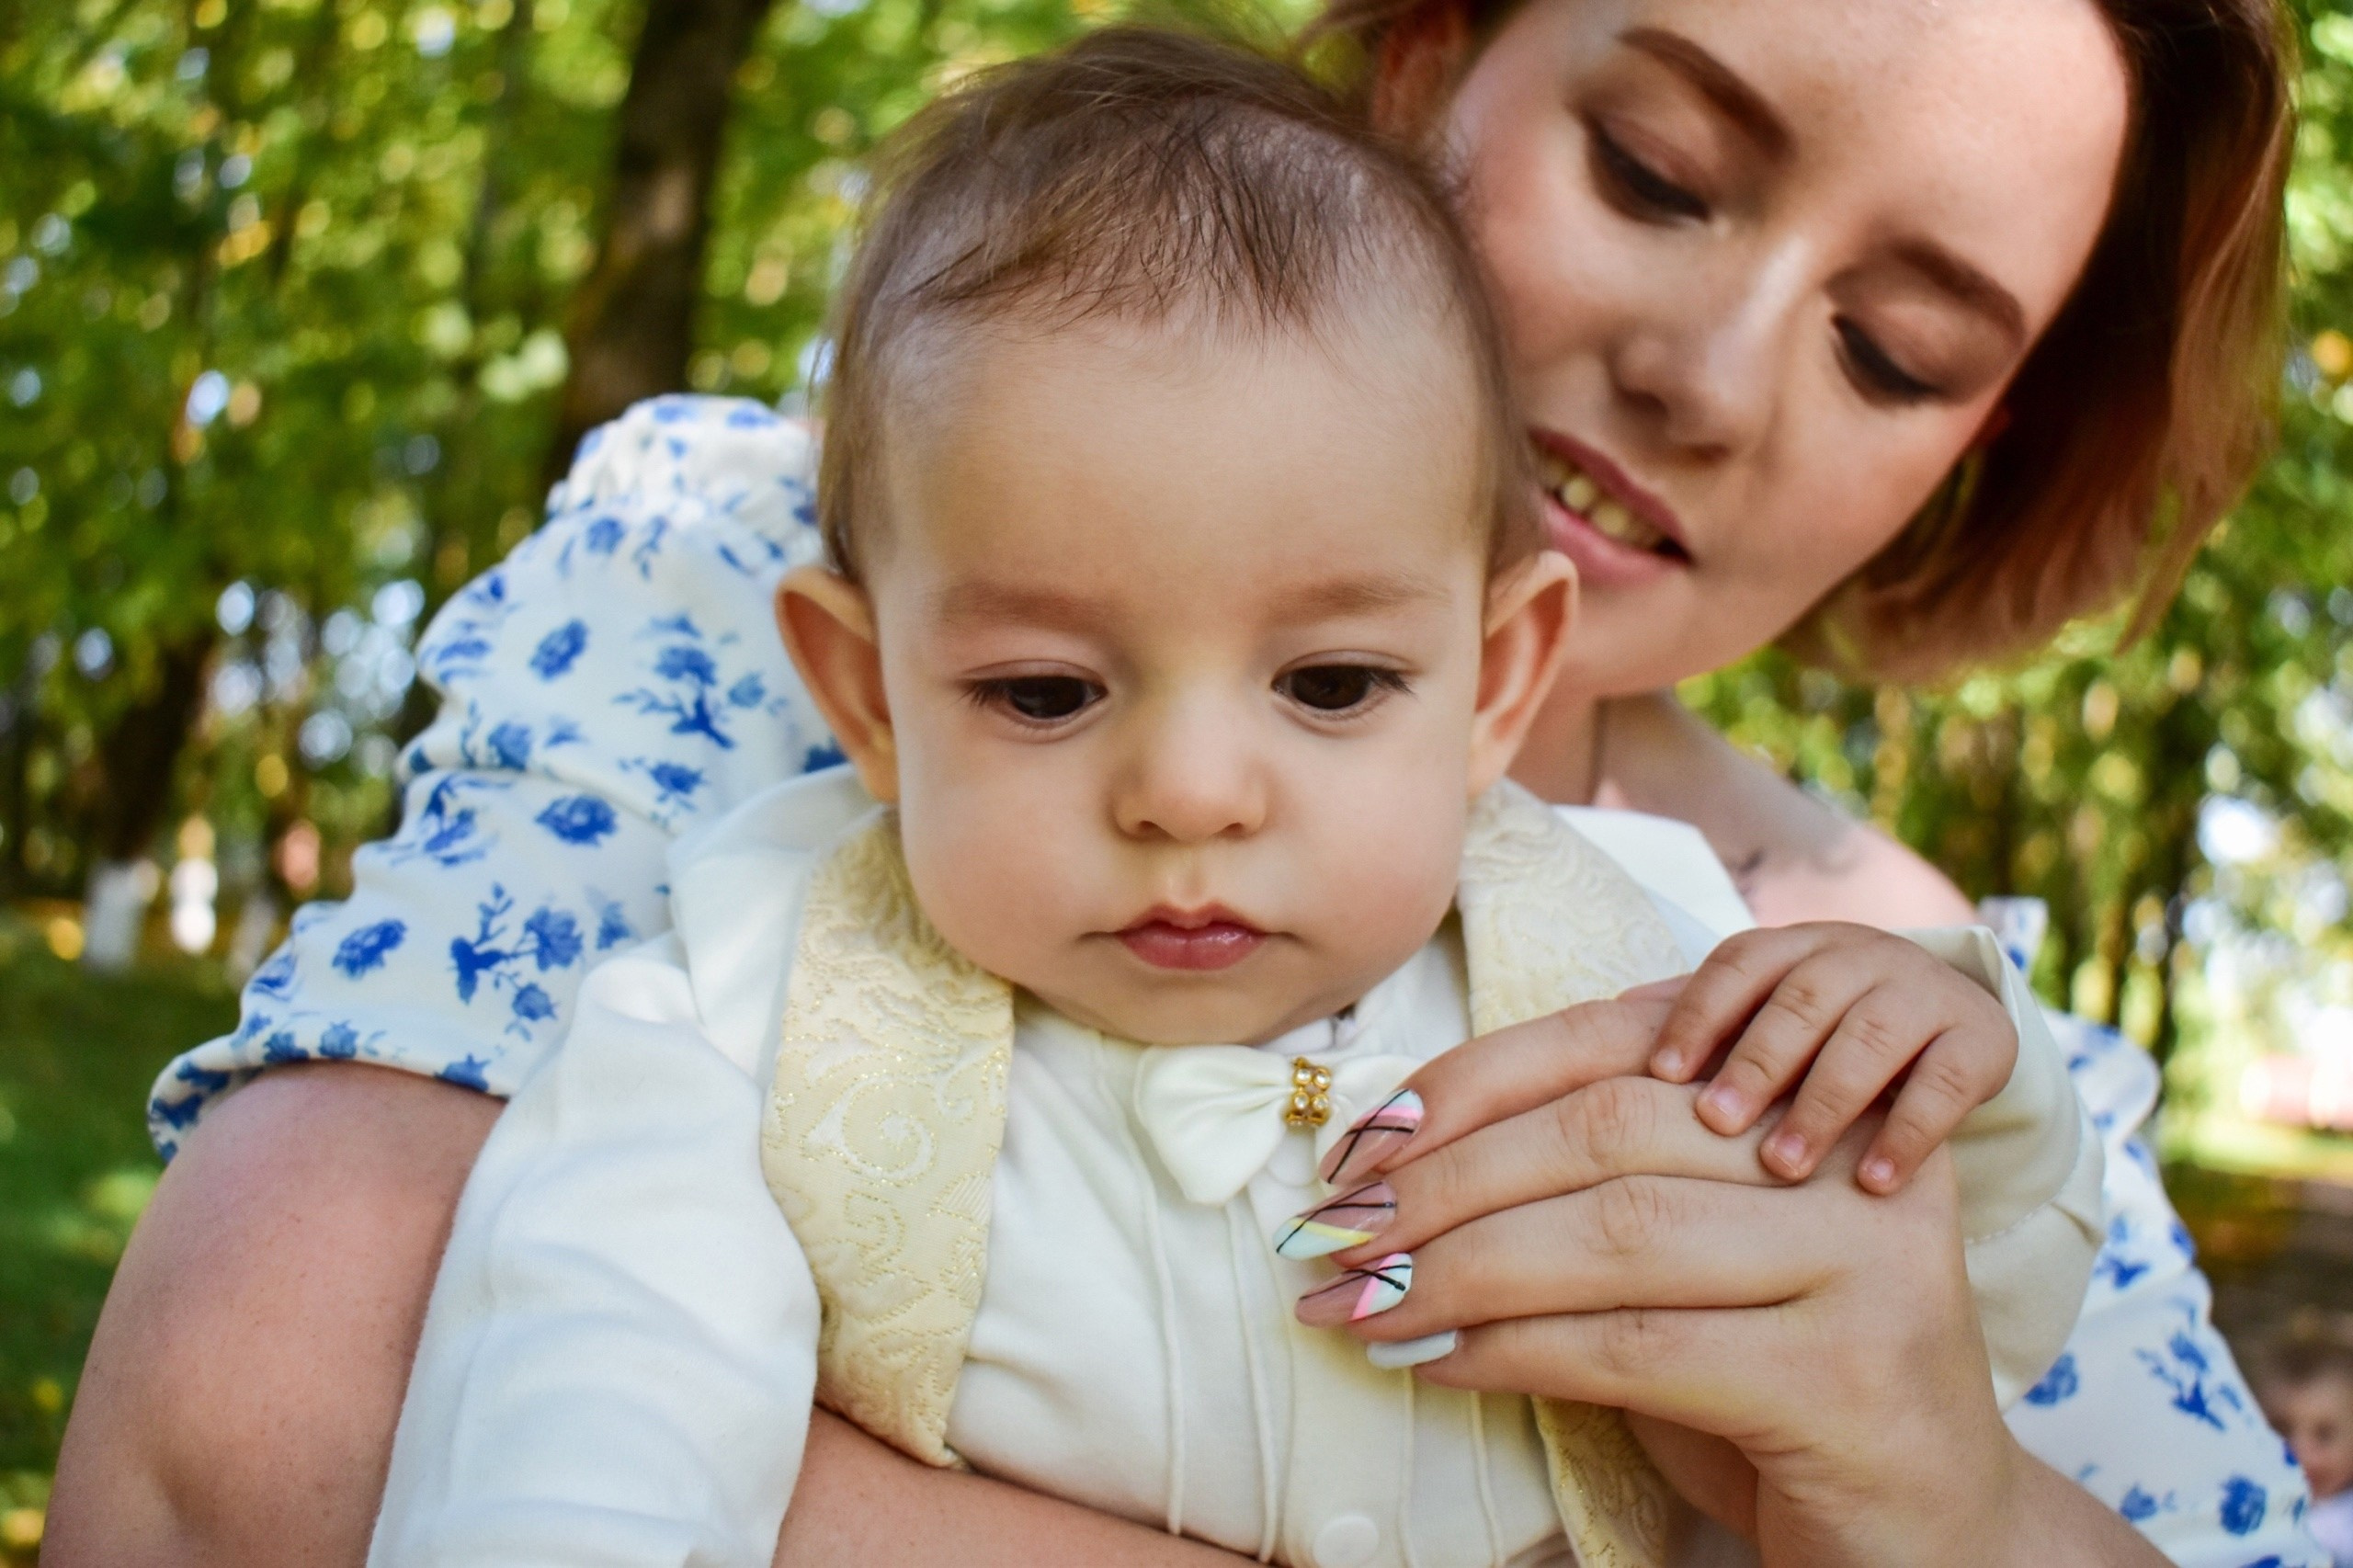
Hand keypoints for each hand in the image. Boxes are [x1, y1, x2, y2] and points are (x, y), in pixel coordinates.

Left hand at [1295, 998, 2162, 1567]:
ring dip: (1454, 1268)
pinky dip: (1513, 1352)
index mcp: (1801, 1093)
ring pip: (1613, 1232)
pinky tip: (1437, 1364)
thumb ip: (1582, 1195)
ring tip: (1355, 1303)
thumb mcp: (1681, 1263)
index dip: (1472, 1081)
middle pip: (1604, 1130)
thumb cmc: (1770, 1382)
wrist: (1932, 1532)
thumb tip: (1387, 1177)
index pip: (1613, 1045)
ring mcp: (1863, 1264)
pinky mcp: (1846, 1378)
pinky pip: (1636, 1346)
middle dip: (1441, 1180)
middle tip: (1330, 1235)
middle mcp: (1844, 1159)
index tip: (1358, 1145)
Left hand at [1640, 922, 2018, 1192]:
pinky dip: (1908, 1132)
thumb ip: (1690, 1023)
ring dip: (1823, 1101)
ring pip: (1870, 1035)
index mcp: (1792, 946)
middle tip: (1714, 1128)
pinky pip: (1948, 1081)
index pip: (1738, 964)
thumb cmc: (1822, 1037)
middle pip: (1800, 998)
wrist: (1949, 1025)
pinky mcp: (1984, 1038)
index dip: (1698, 1013)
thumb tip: (1593, 1036)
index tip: (1659, 1075)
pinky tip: (1873, 1185)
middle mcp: (1858, 955)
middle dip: (1755, 1064)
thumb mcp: (1762, 1022)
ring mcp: (1923, 992)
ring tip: (1784, 1167)